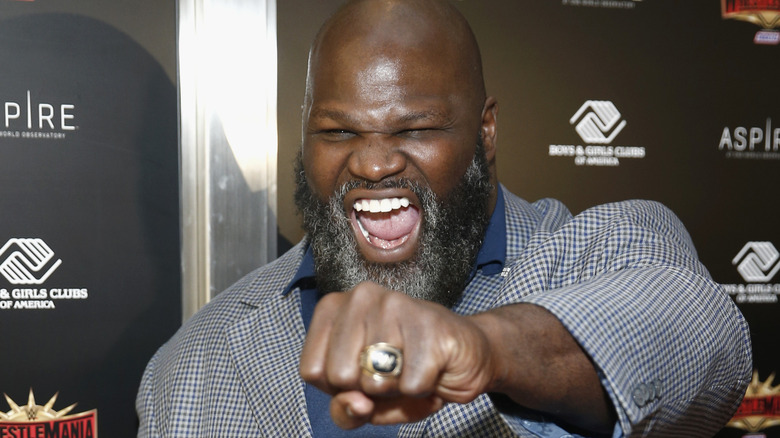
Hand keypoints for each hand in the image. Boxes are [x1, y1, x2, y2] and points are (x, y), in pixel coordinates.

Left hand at [298, 281, 495, 428]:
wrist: (466, 356)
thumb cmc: (408, 371)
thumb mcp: (365, 398)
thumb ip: (344, 409)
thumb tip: (355, 405)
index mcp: (335, 308)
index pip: (311, 370)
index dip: (339, 389)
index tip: (363, 372)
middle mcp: (361, 296)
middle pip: (338, 376)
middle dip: (367, 389)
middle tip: (391, 372)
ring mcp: (396, 305)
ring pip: (375, 381)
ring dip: (398, 388)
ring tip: (412, 368)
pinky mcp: (429, 323)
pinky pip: (410, 385)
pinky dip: (423, 390)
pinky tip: (432, 368)